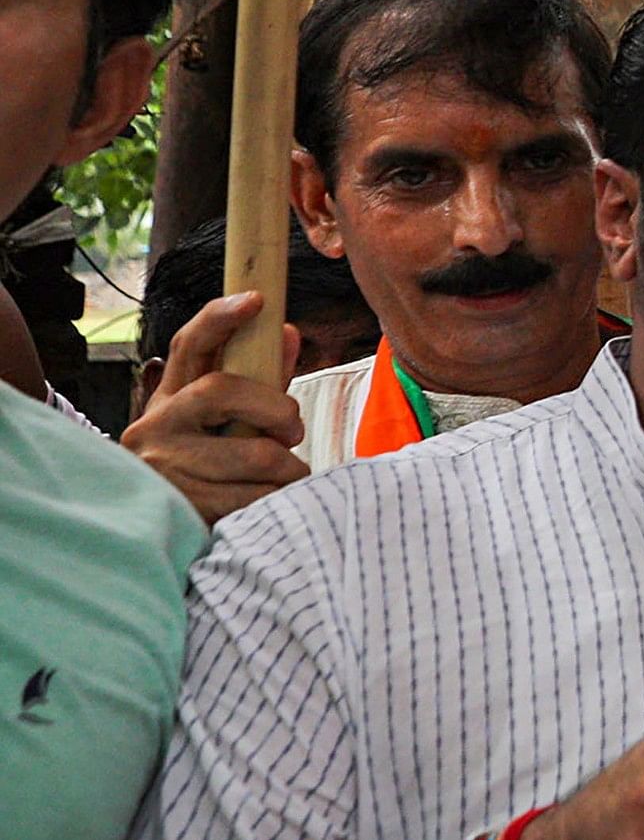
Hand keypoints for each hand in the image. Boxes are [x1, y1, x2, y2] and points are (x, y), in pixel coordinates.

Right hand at [120, 289, 308, 524]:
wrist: (165, 540)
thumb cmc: (208, 474)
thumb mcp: (225, 426)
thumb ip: (259, 385)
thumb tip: (287, 333)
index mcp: (170, 401)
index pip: (190, 347)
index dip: (220, 318)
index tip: (256, 299)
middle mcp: (156, 427)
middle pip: (222, 390)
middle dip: (276, 408)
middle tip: (293, 430)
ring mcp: (164, 467)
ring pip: (255, 454)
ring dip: (287, 468)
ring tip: (283, 478)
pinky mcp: (182, 506)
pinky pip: (255, 497)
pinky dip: (276, 500)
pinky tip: (267, 504)